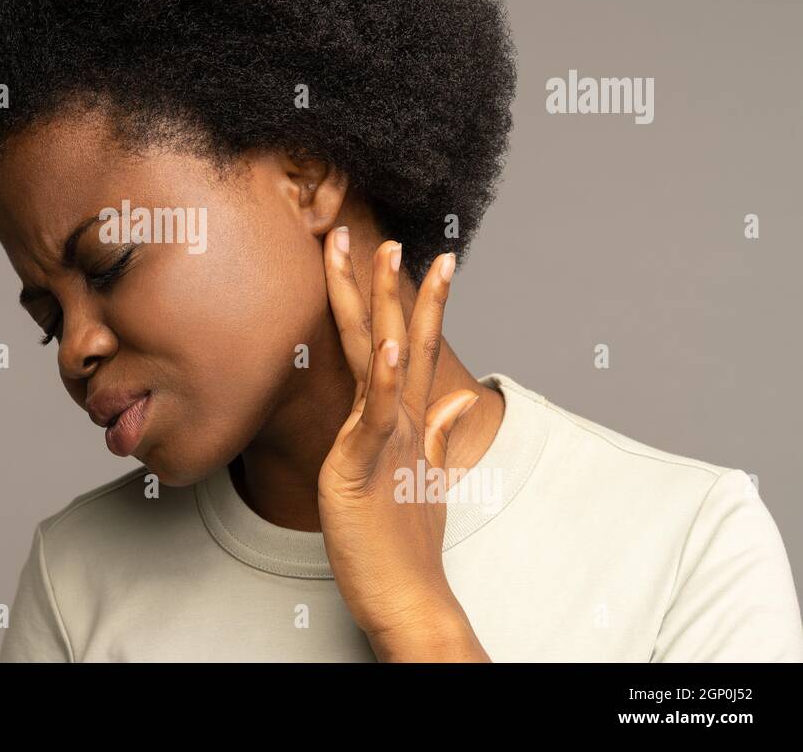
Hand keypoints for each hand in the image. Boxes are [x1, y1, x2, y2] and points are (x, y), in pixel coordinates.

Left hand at [317, 227, 487, 659]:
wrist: (409, 597)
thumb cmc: (405, 541)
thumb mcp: (421, 476)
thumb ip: (442, 434)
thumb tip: (463, 401)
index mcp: (406, 421)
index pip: (412, 347)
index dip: (415, 301)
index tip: (418, 257)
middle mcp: (401, 421)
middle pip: (399, 337)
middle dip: (388, 284)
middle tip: (384, 235)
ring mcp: (387, 438)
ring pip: (387, 359)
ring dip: (388, 304)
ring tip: (385, 256)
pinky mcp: (369, 464)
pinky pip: (379, 415)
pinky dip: (388, 380)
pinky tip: (394, 348)